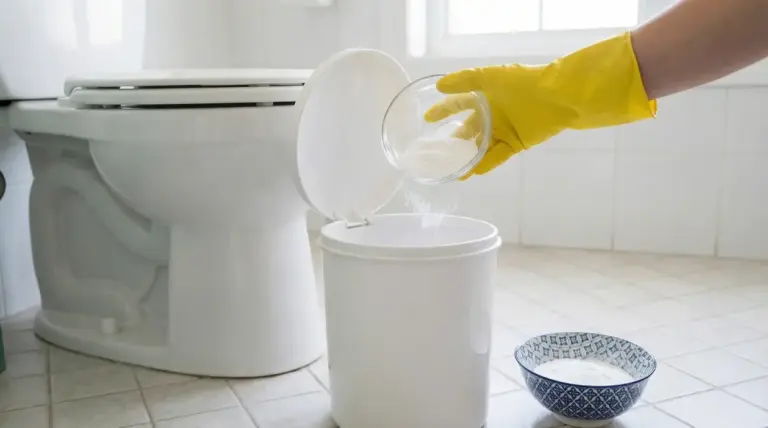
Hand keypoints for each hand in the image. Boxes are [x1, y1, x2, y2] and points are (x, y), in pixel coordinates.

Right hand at [425, 32, 656, 178]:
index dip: (443, 111)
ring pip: (479, 147)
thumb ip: (464, 81)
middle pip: (468, 130)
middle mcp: (493, 114)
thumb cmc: (523, 81)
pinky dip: (484, 164)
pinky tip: (471, 171)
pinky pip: (496, 157)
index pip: (458, 104)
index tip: (427, 118)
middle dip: (453, 140)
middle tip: (437, 152)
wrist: (556, 96)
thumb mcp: (490, 76)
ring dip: (466, 158)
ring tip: (451, 169)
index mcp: (485, 96)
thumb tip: (440, 86)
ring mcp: (503, 130)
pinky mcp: (515, 144)